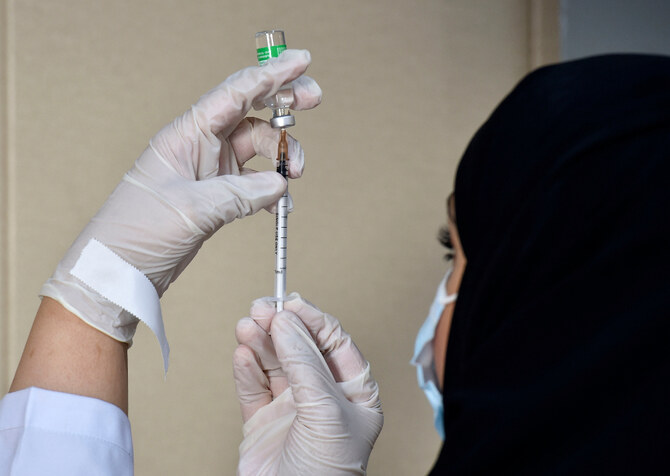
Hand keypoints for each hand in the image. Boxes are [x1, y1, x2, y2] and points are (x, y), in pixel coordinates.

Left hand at [40, 50, 321, 343]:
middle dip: (283, 103)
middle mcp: (200, 145)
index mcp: (187, 135)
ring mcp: (210, 170)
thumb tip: (279, 185)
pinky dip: (272, 190)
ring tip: (296, 175)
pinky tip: (281, 204)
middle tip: (314, 98)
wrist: (121, 270)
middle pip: (251, 112)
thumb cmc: (138, 232)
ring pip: (259, 148)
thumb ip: (239, 194)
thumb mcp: (191, 209)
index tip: (302, 62)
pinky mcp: (217, 195)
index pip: (235, 93)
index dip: (270, 75)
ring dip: (283, 157)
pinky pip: (255, 182)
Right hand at [233, 294, 382, 474]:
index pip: (334, 343)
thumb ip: (304, 362)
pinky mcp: (263, 423)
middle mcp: (323, 397)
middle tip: (261, 308)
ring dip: (261, 342)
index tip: (290, 303)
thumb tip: (286, 320)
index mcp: (354, 393)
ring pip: (275, 364)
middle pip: (301, 348)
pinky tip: (242, 353)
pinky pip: (253, 387)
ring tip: (246, 325)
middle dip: (281, 326)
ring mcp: (292, 409)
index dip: (312, 320)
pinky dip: (246, 369)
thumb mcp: (325, 410)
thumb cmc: (325, 472)